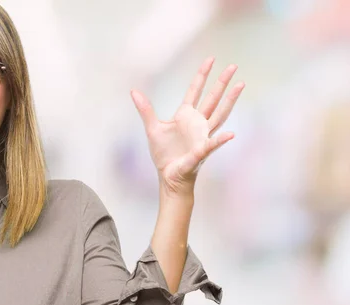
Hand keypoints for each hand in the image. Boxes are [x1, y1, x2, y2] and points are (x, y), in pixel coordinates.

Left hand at [131, 57, 243, 196]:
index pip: (195, 91)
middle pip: (213, 99)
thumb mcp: (152, 128)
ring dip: (230, 101)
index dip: (202, 75)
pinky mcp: (201, 151)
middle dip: (222, 83)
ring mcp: (202, 136)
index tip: (211, 59)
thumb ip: (145, 110)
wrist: (168, 176)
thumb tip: (133, 91)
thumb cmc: (164, 155)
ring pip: (219, 115)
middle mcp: (198, 123)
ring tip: (240, 85)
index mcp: (185, 116)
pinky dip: (220, 141)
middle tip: (233, 66)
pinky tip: (231, 135)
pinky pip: (211, 145)